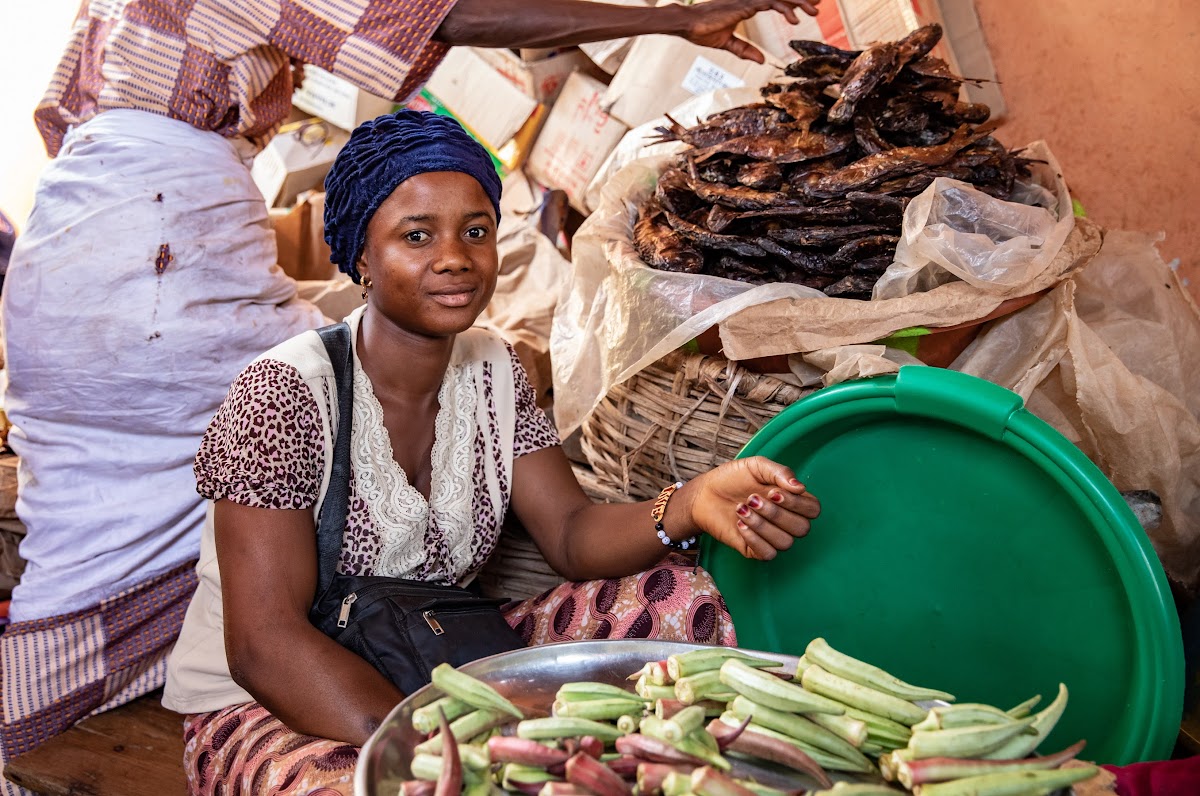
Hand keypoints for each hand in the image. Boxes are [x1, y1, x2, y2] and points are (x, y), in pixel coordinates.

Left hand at [681, 456, 820, 559]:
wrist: (704, 494)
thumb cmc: (732, 479)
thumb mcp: (756, 467)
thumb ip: (780, 472)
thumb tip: (800, 487)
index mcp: (791, 500)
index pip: (813, 510)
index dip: (797, 504)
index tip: (773, 492)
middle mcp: (785, 521)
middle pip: (802, 528)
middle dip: (777, 514)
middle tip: (752, 498)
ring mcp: (771, 537)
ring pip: (786, 543)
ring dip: (763, 525)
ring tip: (741, 508)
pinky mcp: (755, 550)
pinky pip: (768, 554)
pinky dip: (754, 538)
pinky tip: (739, 524)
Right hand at [682, 0, 821, 63]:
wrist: (688, 25)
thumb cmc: (703, 31)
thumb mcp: (728, 43)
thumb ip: (745, 50)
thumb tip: (761, 61)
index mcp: (747, 5)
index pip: (776, 0)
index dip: (793, 3)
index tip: (808, 7)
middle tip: (819, 4)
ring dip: (800, 2)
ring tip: (815, 12)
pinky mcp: (746, 3)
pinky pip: (771, 2)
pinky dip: (786, 9)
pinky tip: (796, 20)